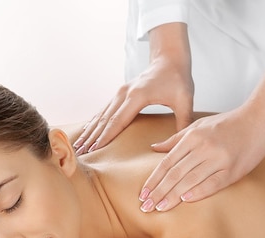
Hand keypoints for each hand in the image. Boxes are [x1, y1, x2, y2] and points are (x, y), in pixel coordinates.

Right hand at [74, 22, 193, 154]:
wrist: (169, 59)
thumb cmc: (178, 79)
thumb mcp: (185, 100)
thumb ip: (184, 121)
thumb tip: (183, 143)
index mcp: (138, 96)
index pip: (118, 121)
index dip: (106, 136)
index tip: (95, 149)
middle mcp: (124, 93)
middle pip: (105, 119)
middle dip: (92, 137)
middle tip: (80, 152)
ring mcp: (121, 92)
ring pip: (102, 114)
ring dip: (90, 130)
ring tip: (79, 145)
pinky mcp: (121, 93)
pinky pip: (105, 110)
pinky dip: (95, 122)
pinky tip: (87, 131)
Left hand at [138, 106, 264, 211]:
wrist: (260, 120)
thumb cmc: (228, 124)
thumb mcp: (199, 126)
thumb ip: (176, 139)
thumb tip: (153, 148)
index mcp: (193, 137)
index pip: (167, 162)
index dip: (154, 180)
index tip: (142, 194)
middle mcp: (204, 148)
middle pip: (175, 174)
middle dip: (159, 192)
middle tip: (146, 207)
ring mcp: (219, 159)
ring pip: (191, 181)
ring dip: (173, 196)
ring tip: (160, 208)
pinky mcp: (233, 170)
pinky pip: (213, 184)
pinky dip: (198, 192)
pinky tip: (185, 201)